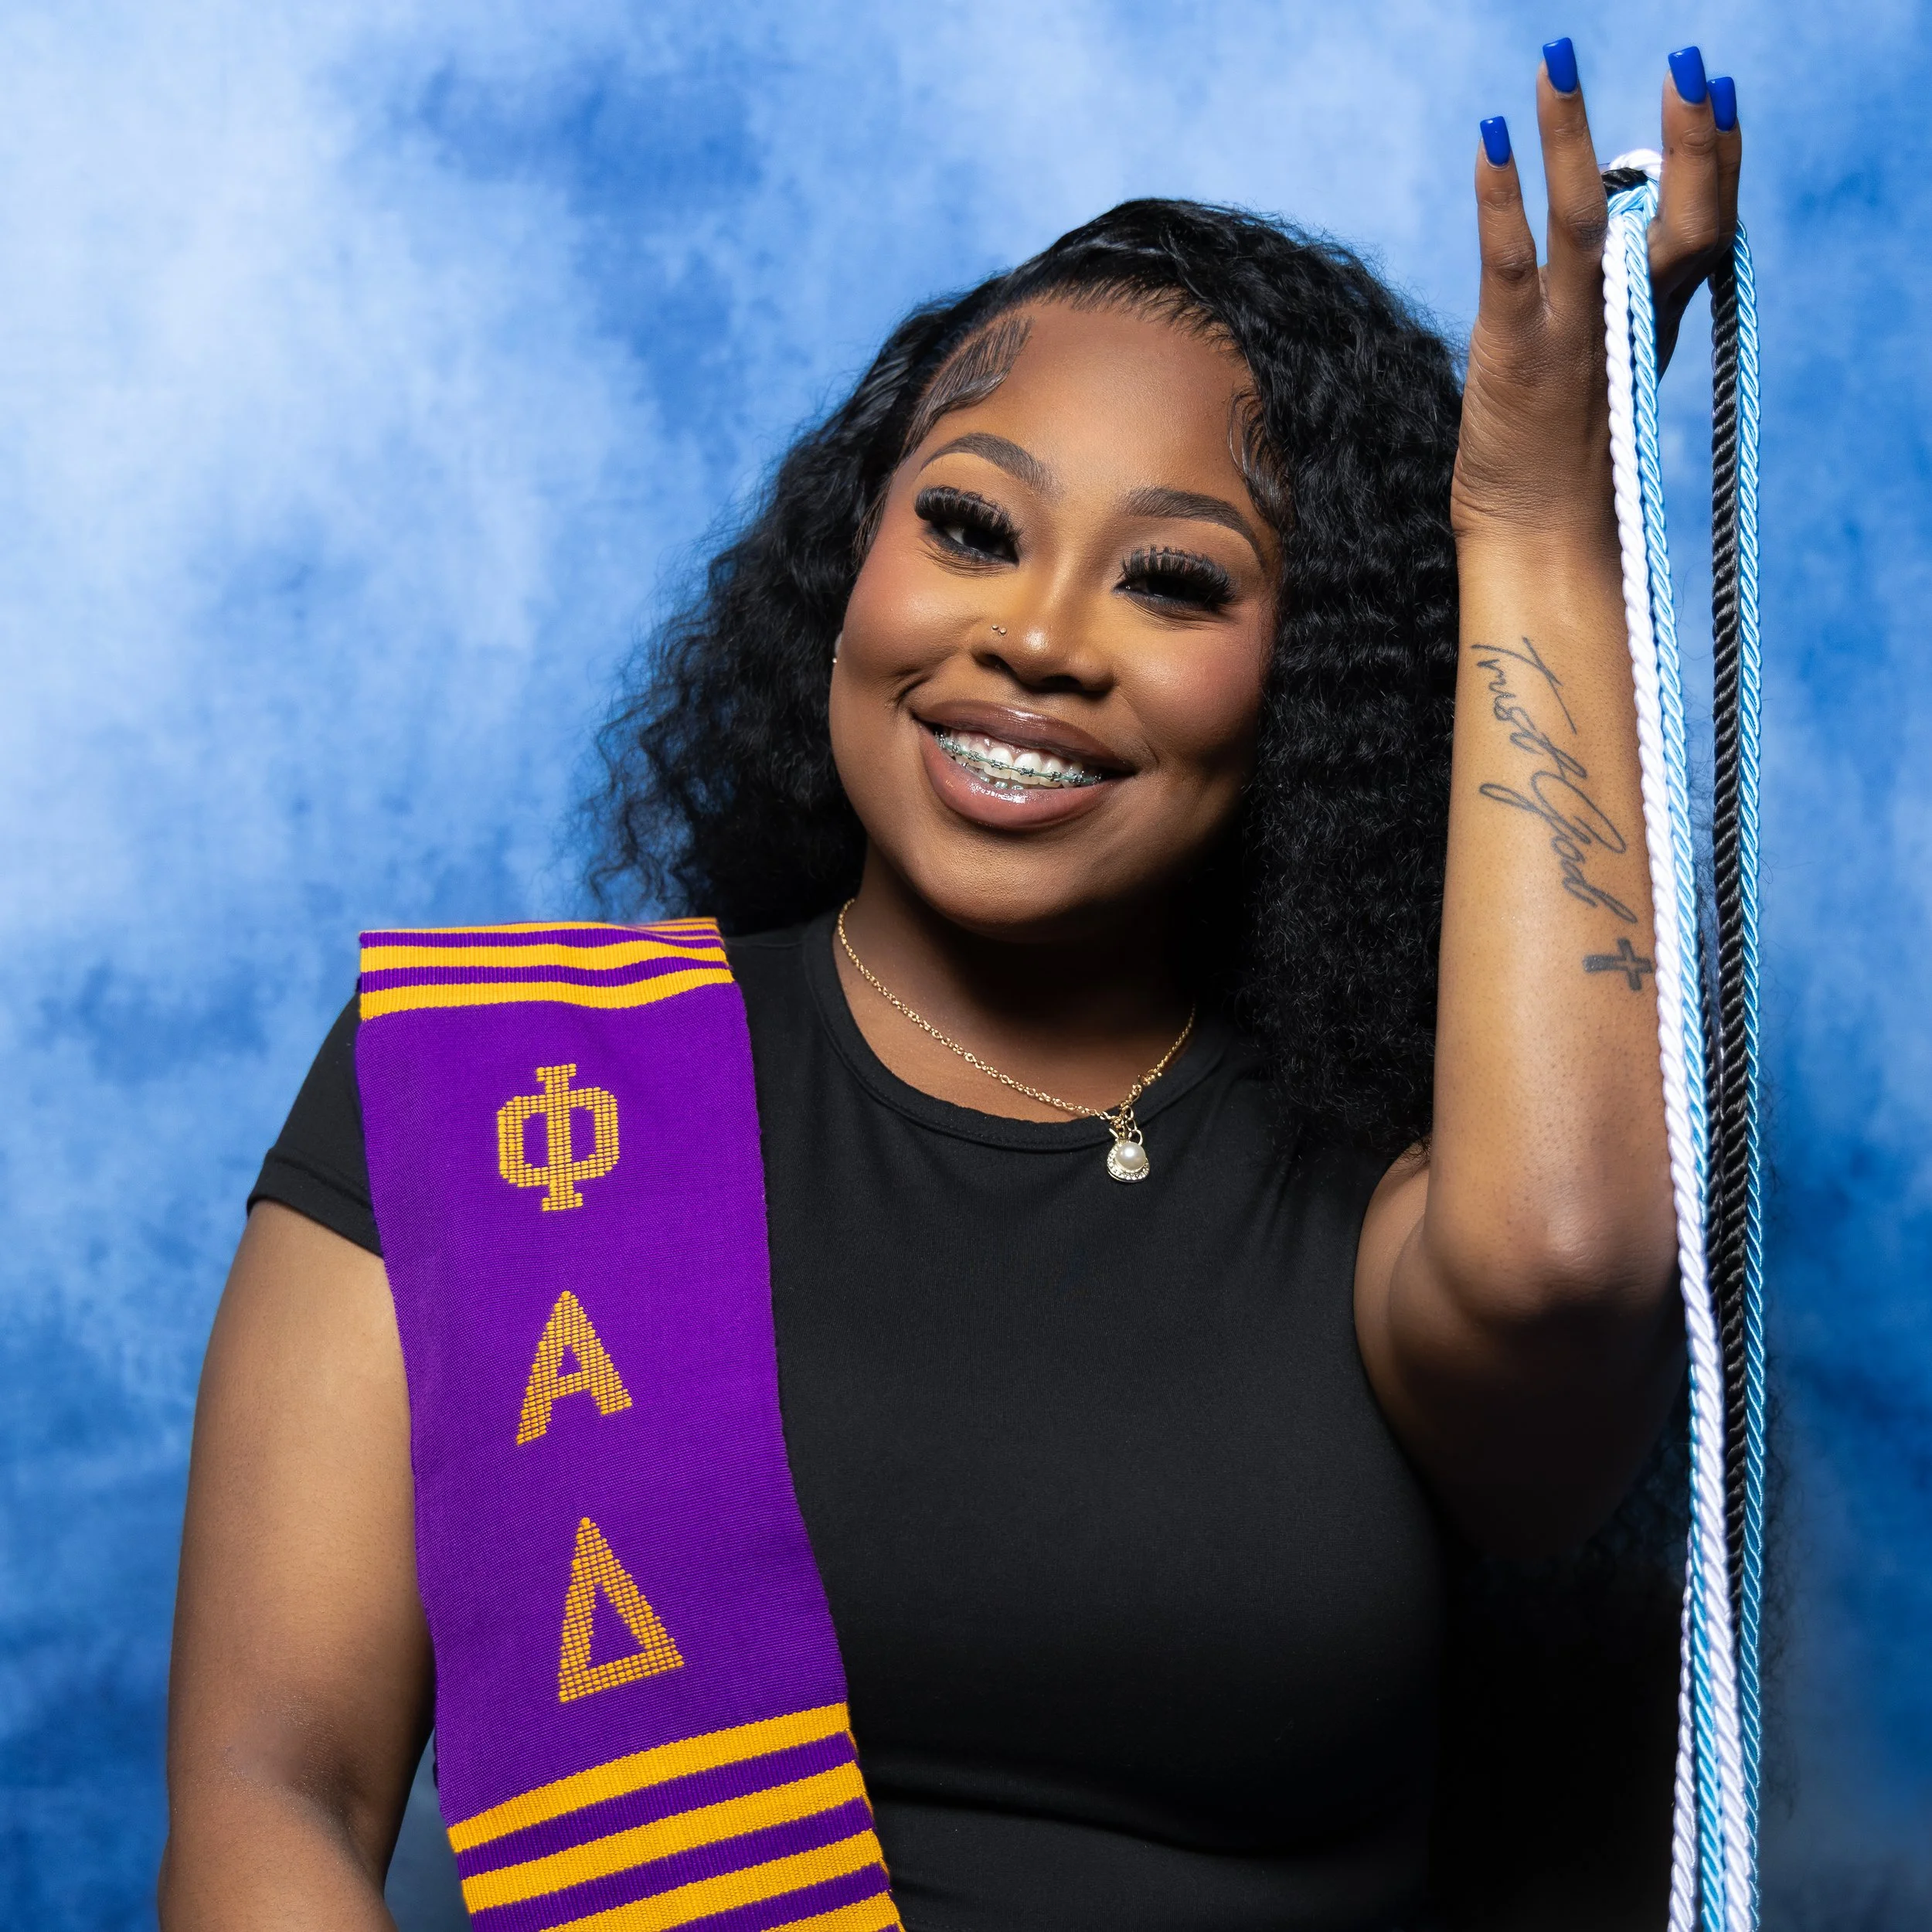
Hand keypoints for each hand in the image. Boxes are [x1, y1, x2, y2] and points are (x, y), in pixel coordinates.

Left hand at [1450, 43, 1742, 550]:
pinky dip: (1500, 198)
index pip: (1707, 224)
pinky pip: (1509, 262)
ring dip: (1571, 136)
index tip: (1719, 96)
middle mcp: (1627, 319)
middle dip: (1692, 141)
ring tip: (1556, 62)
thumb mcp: (1619, 371)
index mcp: (1659, 319)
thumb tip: (1624, 238)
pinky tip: (1488, 141)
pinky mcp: (1514, 353)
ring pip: (1585, 220)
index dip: (1719, 160)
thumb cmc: (1576, 460)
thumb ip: (1629, 304)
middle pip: (1681, 218)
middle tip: (1690, 65)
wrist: (1544, 540)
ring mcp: (1573, 333)